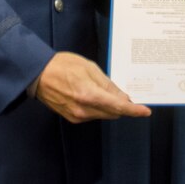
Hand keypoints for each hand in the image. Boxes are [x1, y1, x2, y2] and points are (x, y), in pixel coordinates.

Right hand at [34, 52, 150, 122]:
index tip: (145, 111)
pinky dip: (99, 108)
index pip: (117, 107)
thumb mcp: (89, 68)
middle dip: (122, 105)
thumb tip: (122, 97)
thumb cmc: (63, 65)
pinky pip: (93, 115)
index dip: (133, 110)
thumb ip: (107, 84)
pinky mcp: (72, 118)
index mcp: (89, 95)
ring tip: (105, 90)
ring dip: (110, 106)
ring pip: (103, 114)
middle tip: (126, 93)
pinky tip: (94, 95)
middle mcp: (83, 109)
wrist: (38, 74)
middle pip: (113, 113)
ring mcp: (77, 116)